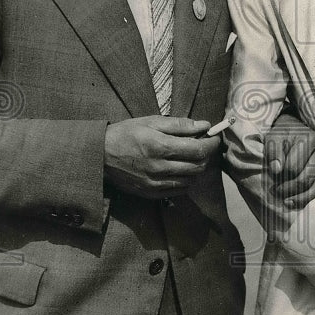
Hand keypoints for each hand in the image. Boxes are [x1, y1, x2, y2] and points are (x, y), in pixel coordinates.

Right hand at [104, 116, 218, 198]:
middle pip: (198, 166)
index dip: (212, 144)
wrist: (99, 155)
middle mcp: (159, 167)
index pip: (198, 150)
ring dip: (197, 168)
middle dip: (206, 156)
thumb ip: (180, 125)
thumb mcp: (151, 122)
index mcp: (160, 146)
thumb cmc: (126, 134)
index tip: (215, 137)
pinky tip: (180, 169)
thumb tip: (204, 125)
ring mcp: (155, 183)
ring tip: (191, 157)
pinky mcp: (151, 193)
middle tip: (204, 146)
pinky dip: (186, 180)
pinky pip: (178, 190)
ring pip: (191, 180)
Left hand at [263, 114, 314, 207]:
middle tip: (277, 194)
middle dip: (289, 189)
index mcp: (309, 139)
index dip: (280, 178)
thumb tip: (276, 169)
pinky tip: (305, 203)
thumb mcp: (274, 139)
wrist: (296, 131)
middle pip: (307, 178)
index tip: (271, 184)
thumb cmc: (284, 137)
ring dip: (303, 198)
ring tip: (288, 202)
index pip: (293, 167)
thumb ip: (273, 152)